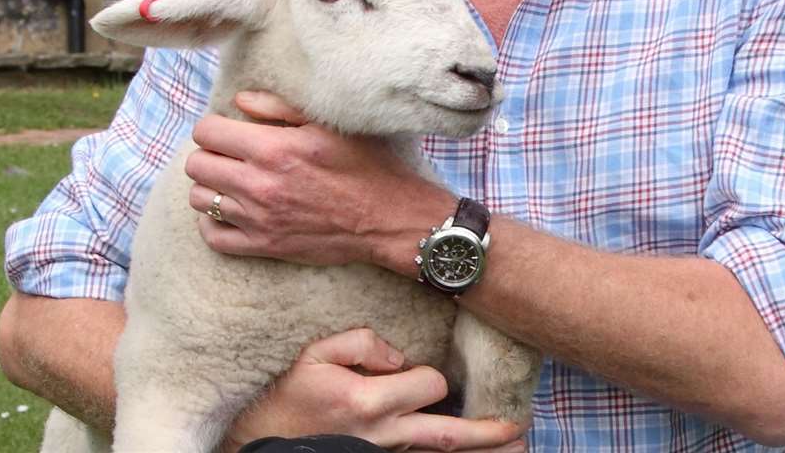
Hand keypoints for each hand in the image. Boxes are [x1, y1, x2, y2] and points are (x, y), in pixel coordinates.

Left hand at [184, 91, 450, 269]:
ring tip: (233, 180)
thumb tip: (239, 101)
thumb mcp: (328, 125)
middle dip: (209, 153)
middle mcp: (259, 184)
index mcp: (273, 148)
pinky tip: (230, 210)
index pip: (207, 132)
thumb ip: (279, 108)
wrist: (389, 218)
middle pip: (196, 165)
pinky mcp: (264, 246)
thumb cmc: (366, 164)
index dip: (213, 126)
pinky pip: (213, 237)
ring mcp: (258, 219)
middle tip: (230, 153)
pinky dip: (213, 222)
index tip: (229, 129)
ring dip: (211, 186)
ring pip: (199, 200)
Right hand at [221, 327, 526, 452]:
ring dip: (477, 449)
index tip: (410, 367)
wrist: (266, 445)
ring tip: (514, 445)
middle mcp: (385, 434)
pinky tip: (472, 450)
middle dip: (486, 433)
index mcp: (370, 401)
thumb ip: (360, 343)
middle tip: (518, 429)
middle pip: (449, 435)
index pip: (429, 384)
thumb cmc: (291, 397)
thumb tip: (396, 353)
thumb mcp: (314, 354)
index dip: (429, 372)